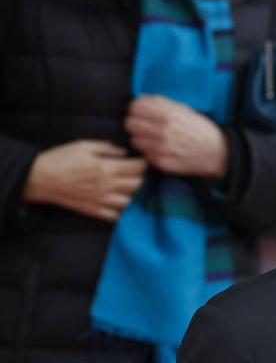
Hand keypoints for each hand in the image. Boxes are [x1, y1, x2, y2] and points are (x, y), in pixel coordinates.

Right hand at [22, 140, 147, 221]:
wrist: (41, 178)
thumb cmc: (61, 158)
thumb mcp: (83, 146)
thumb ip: (106, 148)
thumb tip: (124, 151)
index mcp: (106, 168)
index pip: (137, 168)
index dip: (145, 164)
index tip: (146, 161)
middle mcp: (108, 186)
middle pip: (139, 186)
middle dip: (145, 179)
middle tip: (143, 175)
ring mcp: (102, 201)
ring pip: (131, 203)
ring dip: (136, 197)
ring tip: (135, 191)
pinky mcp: (94, 211)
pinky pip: (116, 216)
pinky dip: (123, 212)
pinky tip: (123, 205)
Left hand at [124, 94, 228, 178]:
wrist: (218, 154)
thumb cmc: (200, 130)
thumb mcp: (184, 109)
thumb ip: (161, 103)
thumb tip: (141, 99)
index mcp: (167, 113)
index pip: (134, 107)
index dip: (137, 109)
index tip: (142, 113)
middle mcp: (162, 130)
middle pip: (130, 124)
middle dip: (136, 124)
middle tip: (145, 127)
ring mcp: (161, 148)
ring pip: (135, 140)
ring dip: (142, 139)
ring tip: (154, 140)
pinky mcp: (162, 162)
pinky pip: (145, 154)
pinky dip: (150, 152)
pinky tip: (161, 150)